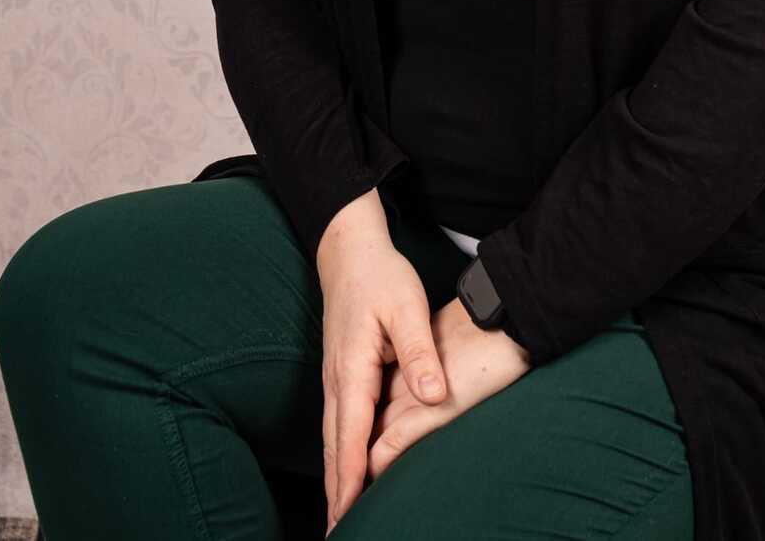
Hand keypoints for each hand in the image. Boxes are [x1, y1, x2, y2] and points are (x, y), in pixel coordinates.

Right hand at [318, 203, 451, 537]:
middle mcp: (337, 379)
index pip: (350, 434)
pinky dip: (338, 454)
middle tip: (338, 532)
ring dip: (335, 476)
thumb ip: (420, 352)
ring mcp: (335, 377)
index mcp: (352, 368)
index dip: (350, 477)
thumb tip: (431, 396)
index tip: (347, 514)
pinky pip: (337, 424)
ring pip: (333, 437)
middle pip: (334, 446)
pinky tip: (346, 470)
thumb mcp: (407, 308)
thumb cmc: (380, 277)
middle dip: (336, 491)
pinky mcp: (341, 374)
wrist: (350, 251)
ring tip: (340, 515)